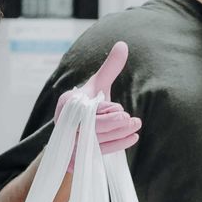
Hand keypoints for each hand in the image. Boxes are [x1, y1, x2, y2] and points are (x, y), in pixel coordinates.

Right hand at [56, 41, 139, 165]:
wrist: (72, 132)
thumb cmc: (88, 105)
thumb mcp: (98, 85)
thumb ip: (109, 68)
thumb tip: (123, 44)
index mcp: (67, 104)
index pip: (89, 109)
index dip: (107, 111)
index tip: (122, 110)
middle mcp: (65, 124)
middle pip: (92, 127)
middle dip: (114, 124)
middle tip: (133, 119)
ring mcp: (70, 142)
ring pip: (97, 140)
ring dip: (119, 133)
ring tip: (136, 124)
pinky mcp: (76, 156)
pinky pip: (98, 152)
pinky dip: (117, 145)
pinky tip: (132, 137)